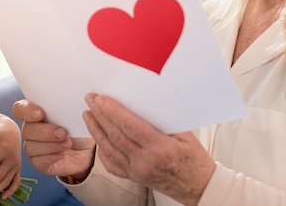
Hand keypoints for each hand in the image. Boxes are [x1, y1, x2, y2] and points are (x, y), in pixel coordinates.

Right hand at [13, 99, 95, 179]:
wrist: (88, 149)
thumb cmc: (79, 127)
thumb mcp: (75, 113)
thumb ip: (66, 105)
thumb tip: (68, 97)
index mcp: (35, 112)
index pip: (19, 109)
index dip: (26, 111)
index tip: (40, 113)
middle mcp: (31, 129)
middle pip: (26, 129)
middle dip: (44, 131)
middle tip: (62, 132)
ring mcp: (33, 146)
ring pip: (30, 146)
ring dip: (50, 145)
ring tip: (67, 143)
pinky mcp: (39, 162)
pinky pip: (37, 161)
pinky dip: (51, 156)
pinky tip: (62, 153)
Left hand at [83, 93, 214, 205]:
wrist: (197, 187)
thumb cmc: (194, 160)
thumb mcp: (185, 135)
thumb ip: (162, 120)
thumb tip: (143, 102)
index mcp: (159, 148)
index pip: (129, 126)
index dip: (113, 111)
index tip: (101, 99)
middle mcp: (145, 161)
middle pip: (115, 135)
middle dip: (100, 115)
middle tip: (90, 99)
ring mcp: (137, 171)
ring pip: (109, 149)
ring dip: (95, 130)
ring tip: (88, 114)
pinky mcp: (133, 177)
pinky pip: (111, 164)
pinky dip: (101, 149)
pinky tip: (97, 137)